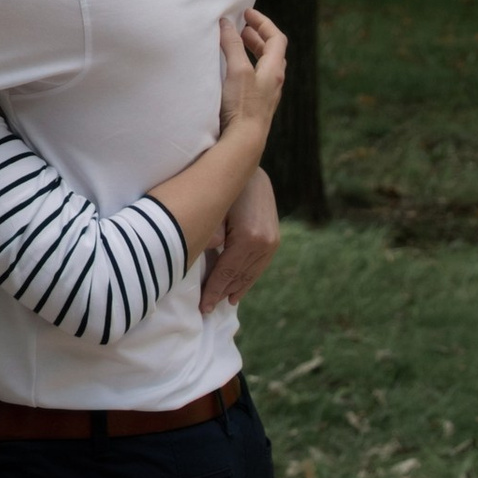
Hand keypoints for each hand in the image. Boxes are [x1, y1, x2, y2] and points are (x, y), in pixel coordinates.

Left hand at [200, 164, 278, 315]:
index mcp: (248, 238)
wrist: (248, 168)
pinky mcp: (274, 238)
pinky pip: (260, 265)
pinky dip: (249, 277)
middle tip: (208, 309)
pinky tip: (240, 287)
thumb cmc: (225, 188)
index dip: (213, 291)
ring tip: (224, 301)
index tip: (203, 307)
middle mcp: (264, 243)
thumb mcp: (214, 210)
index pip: (227, 272)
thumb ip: (211, 235)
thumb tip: (209, 254)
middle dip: (223, 293)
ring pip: (252, 273)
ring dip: (237, 288)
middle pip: (239, 276)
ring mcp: (272, 241)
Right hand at [218, 8, 287, 138]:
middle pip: (272, 52)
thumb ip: (232, 45)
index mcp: (274, 70)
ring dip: (251, 52)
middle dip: (257, 36)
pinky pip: (255, 79)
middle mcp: (274, 82)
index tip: (247, 13)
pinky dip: (246, 67)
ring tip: (236, 46)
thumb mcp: (237, 70)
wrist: (244, 142)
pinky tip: (232, 72)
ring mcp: (266, 95)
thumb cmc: (243, 106)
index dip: (263, 22)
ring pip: (264, 66)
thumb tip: (227, 23)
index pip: (276, 38)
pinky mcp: (256, 106)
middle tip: (242, 28)